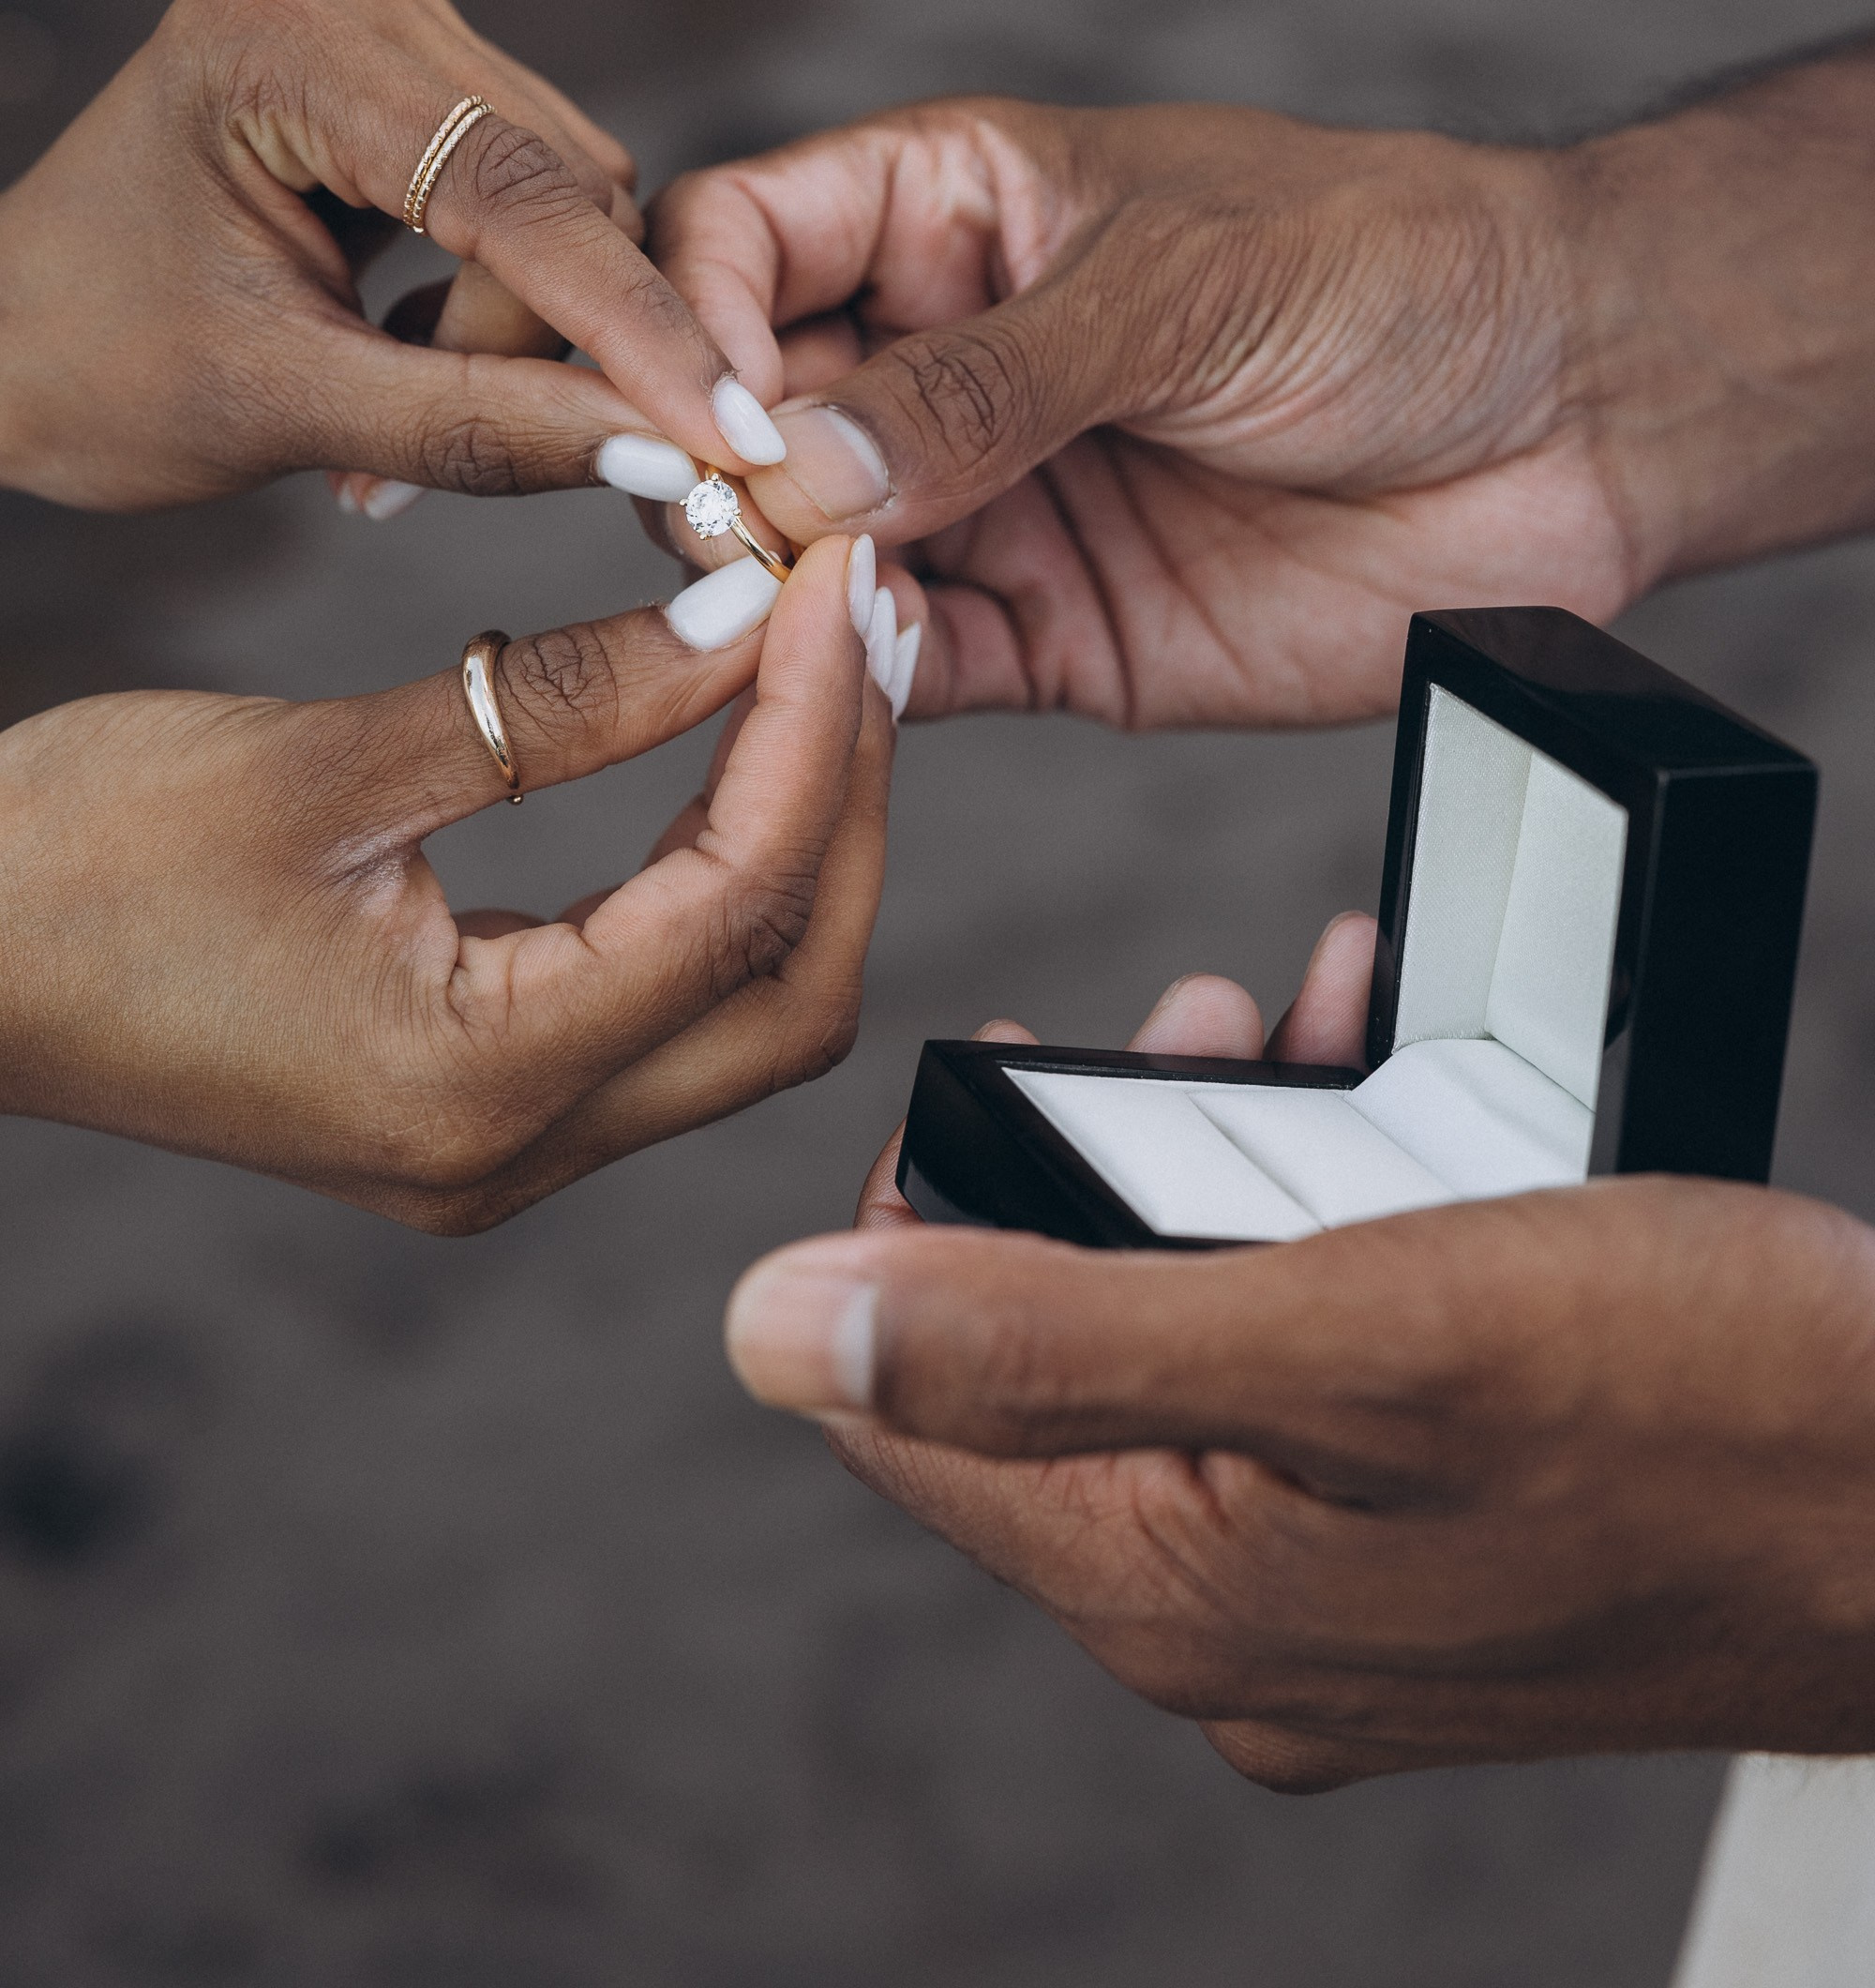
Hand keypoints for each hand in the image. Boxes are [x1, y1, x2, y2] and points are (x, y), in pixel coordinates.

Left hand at [0, 0, 789, 513]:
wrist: (0, 340)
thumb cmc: (96, 369)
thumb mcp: (290, 412)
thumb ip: (487, 428)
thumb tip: (674, 455)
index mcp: (278, 32)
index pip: (517, 189)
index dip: (633, 327)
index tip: (730, 440)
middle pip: (556, 190)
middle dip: (534, 346)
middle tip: (411, 474)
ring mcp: (377, 1)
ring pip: (560, 197)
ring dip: (512, 333)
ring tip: (384, 424)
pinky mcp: (405, 52)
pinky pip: (527, 186)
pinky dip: (493, 295)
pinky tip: (399, 351)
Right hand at [0, 536, 886, 1226]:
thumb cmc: (76, 861)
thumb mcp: (322, 764)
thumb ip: (550, 701)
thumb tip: (737, 614)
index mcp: (474, 1088)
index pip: (734, 905)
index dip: (811, 731)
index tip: (834, 579)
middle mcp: (511, 1150)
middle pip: (786, 988)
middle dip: (849, 797)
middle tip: (866, 618)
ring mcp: (497, 1140)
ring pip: (741, 1002)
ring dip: (802, 830)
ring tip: (824, 656)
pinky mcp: (475, 1095)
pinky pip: (658, 992)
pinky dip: (719, 865)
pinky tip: (733, 739)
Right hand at [649, 96, 1622, 725]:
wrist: (1579, 416)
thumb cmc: (1398, 273)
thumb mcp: (1182, 289)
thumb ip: (987, 381)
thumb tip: (795, 467)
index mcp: (955, 209)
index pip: (741, 242)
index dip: (689, 320)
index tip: (705, 412)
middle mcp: (945, 357)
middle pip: (746, 414)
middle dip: (716, 476)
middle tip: (733, 534)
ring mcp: (991, 499)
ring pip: (808, 556)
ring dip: (779, 592)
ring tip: (792, 614)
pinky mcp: (1053, 632)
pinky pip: (915, 671)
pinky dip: (870, 686)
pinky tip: (867, 677)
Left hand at [725, 950, 1874, 1786]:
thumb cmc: (1694, 1405)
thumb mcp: (1353, 1333)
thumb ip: (1047, 1335)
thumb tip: (769, 1328)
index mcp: (1171, 1590)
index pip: (905, 1408)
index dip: (913, 1215)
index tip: (999, 1059)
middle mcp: (1234, 1629)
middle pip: (1054, 1370)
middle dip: (1100, 1162)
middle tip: (1189, 1025)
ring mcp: (1342, 1607)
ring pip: (1192, 1353)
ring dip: (1225, 1174)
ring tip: (1305, 1037)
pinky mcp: (1439, 1562)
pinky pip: (1310, 1381)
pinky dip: (1330, 1237)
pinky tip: (1400, 1126)